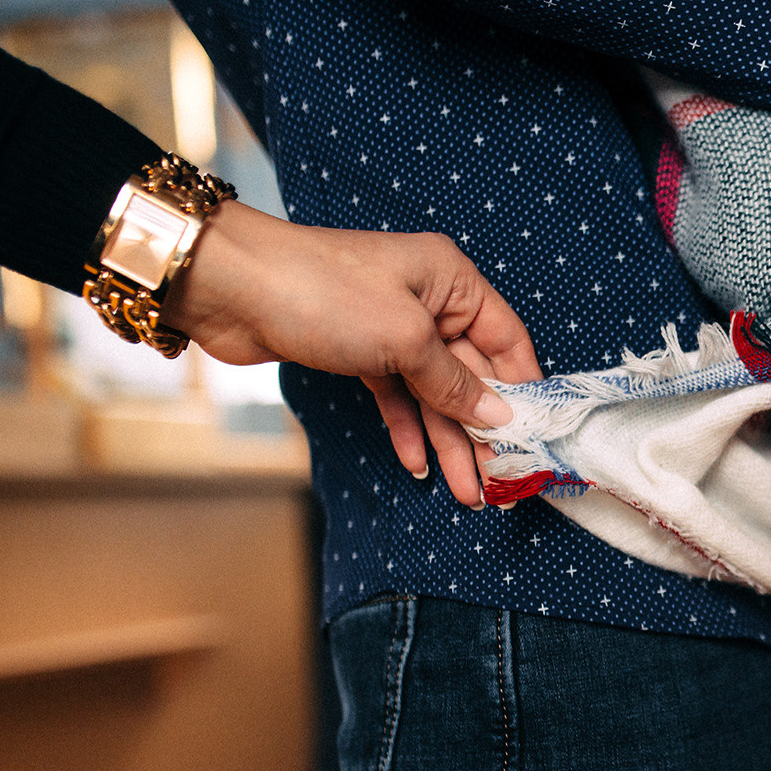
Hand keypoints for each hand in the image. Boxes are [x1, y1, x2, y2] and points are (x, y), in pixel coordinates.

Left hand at [163, 200, 542, 506]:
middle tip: (501, 481)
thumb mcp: (405, 338)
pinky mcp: (357, 350)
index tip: (539, 437)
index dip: (525, 388)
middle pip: (470, 374)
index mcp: (450, 280)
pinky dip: (407, 429)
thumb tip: (499, 415)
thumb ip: (454, 382)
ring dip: (448, 441)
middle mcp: (427, 301)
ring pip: (432, 393)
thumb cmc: (323, 292)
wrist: (231, 287)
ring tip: (466, 491)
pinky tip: (417, 464)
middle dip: (484, 429)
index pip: (507, 339)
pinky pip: (396, 396)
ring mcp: (390, 328)